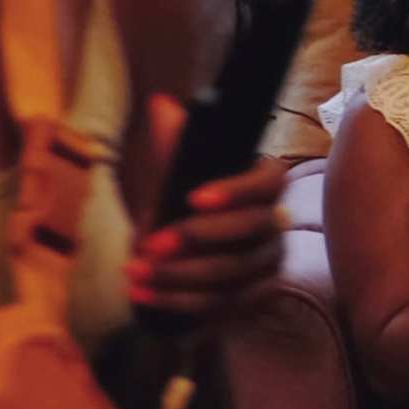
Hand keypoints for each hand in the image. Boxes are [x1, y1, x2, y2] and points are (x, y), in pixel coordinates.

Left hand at [128, 98, 290, 322]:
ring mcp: (269, 262)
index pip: (266, 183)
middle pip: (247, 234)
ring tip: (133, 274)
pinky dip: (176, 302)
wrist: (189, 251)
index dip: (234, 191)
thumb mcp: (180, 171)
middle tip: (148, 245)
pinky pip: (220, 304)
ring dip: (176, 277)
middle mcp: (275, 222)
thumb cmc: (187, 202)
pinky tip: (142, 296)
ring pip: (229, 274)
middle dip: (194, 240)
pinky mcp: (255, 296)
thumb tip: (160, 104)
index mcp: (266, 183)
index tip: (193, 198)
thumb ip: (175, 142)